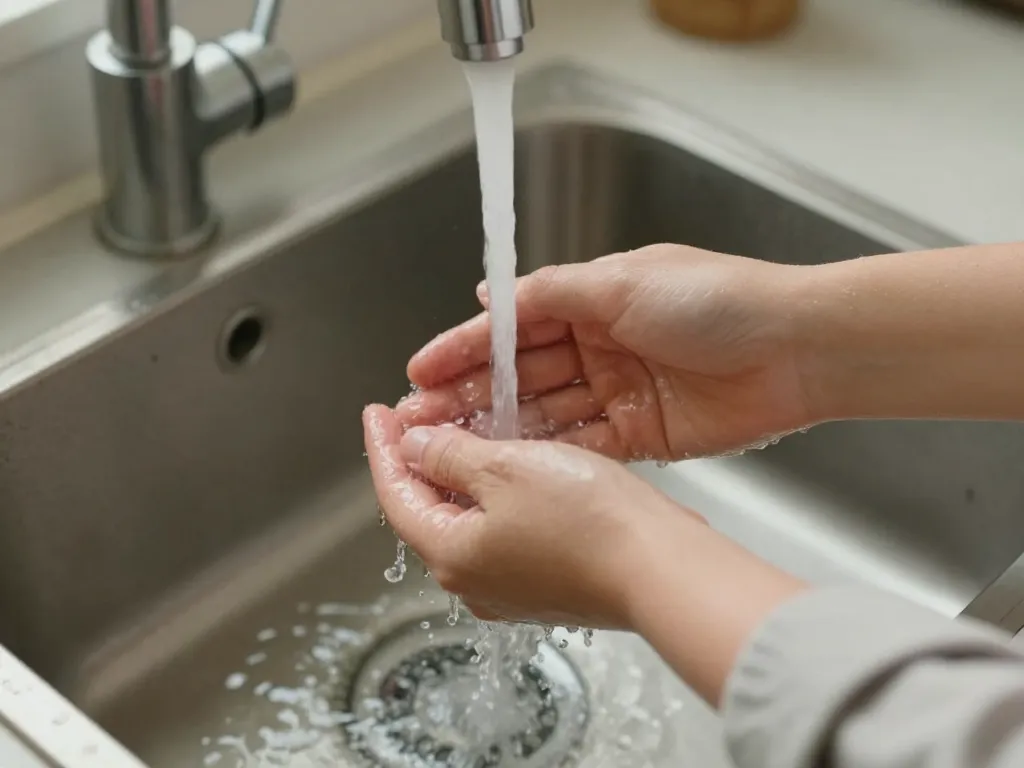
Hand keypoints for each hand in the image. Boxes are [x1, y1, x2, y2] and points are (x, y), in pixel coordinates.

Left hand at [362, 404, 704, 628]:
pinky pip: (507, 532)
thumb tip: (414, 447)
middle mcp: (475, 582)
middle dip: (421, 461)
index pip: (395, 495)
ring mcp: (513, 588)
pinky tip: (515, 467)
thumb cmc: (590, 522)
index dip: (383, 448)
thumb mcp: (507, 467)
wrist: (661, 568)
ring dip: (464, 475)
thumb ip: (451, 454)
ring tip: (466, 433)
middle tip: (417, 417)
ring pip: (471, 520)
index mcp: (451, 554)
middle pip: (429, 511)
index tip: (376, 414)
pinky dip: (500, 496)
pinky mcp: (549, 584)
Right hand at [396, 244, 811, 460]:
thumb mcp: (623, 280)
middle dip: (470, 394)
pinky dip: (547, 455)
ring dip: (499, 428)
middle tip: (421, 420)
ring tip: (449, 447)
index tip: (420, 371)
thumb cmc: (717, 300)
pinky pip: (582, 445)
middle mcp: (600, 345)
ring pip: (545, 413)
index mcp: (592, 300)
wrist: (797, 349)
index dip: (464, 348)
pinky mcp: (641, 434)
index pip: (512, 325)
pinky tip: (509, 464)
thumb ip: (551, 292)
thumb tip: (488, 293)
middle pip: (521, 373)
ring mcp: (618, 391)